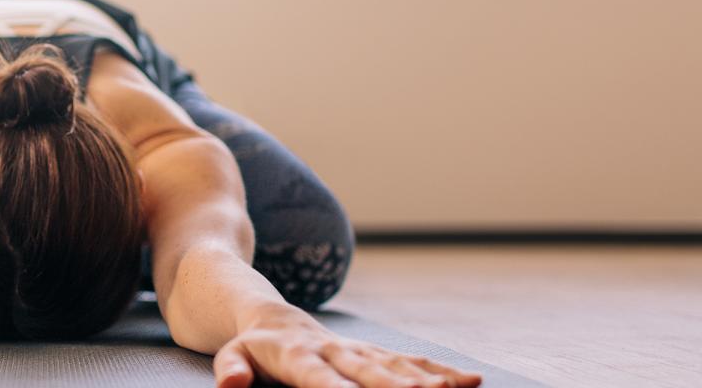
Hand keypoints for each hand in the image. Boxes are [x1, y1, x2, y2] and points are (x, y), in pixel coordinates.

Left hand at [214, 314, 481, 387]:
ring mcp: (361, 352)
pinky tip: (471, 381)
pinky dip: (442, 371)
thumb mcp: (231, 355)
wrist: (273, 319)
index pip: (321, 379)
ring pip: (400, 365)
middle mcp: (337, 352)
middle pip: (371, 372)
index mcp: (300, 357)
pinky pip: (413, 362)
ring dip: (430, 379)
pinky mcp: (377, 354)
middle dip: (399, 386)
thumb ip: (232, 369)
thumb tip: (230, 383)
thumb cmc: (252, 348)